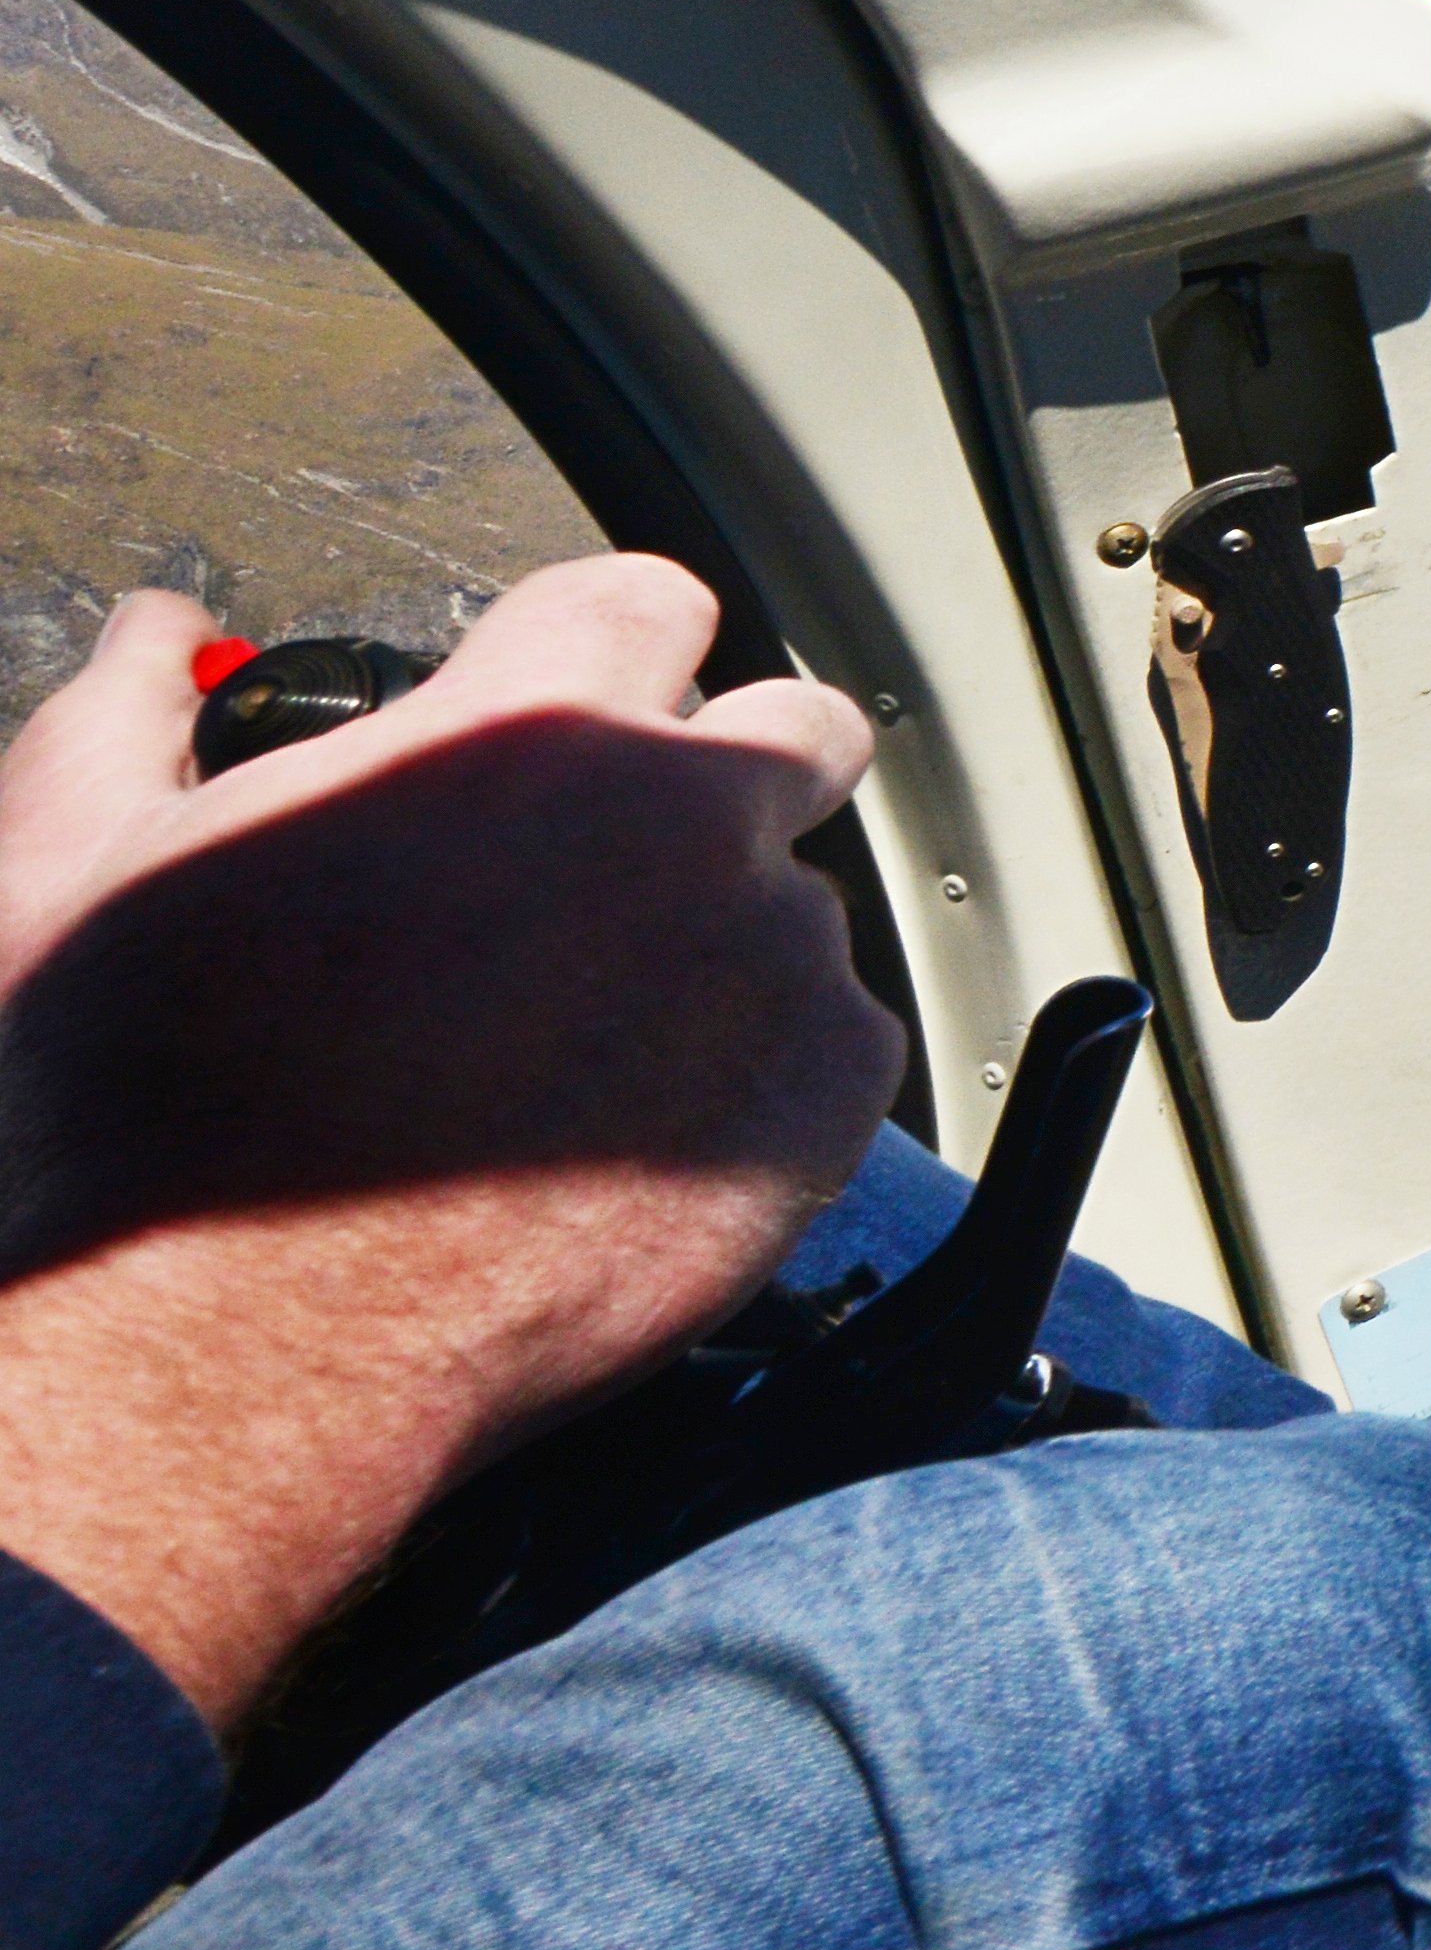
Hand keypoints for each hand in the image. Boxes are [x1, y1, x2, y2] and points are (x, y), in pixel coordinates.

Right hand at [0, 561, 889, 1726]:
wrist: (210, 1350)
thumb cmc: (134, 1111)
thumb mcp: (74, 868)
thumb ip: (131, 717)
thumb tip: (151, 635)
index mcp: (527, 722)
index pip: (651, 599)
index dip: (605, 656)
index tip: (575, 715)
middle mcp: (682, 817)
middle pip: (786, 734)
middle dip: (714, 778)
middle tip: (606, 881)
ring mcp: (771, 963)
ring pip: (795, 914)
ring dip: (715, 958)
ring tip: (565, 1059)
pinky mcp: (825, 1105)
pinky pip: (836, 1053)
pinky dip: (759, 1088)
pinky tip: (624, 1144)